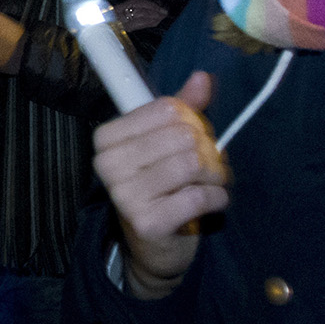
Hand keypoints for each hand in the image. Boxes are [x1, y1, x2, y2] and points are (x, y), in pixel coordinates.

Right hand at [90, 72, 229, 298]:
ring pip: (191, 163)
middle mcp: (108, 165)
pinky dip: (216, 198)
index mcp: (107, 138)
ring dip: (214, 175)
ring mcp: (124, 195)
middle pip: (182, 135)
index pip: (167, 109)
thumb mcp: (168, 143)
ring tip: (211, 183)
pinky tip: (212, 202)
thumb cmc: (162, 186)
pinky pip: (197, 196)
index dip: (193, 121)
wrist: (154, 246)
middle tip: (206, 166)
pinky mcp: (146, 222)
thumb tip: (203, 77)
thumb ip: (184, 109)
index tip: (194, 138)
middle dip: (207, 150)